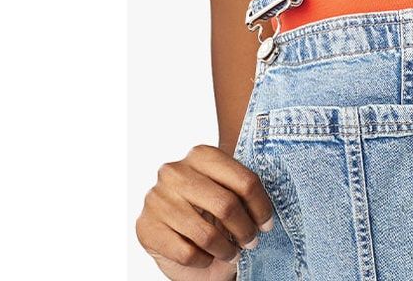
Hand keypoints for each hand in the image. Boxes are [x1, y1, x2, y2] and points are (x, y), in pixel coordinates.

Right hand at [135, 144, 275, 278]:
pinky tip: (206, 256)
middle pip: (227, 205)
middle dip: (245, 230)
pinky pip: (186, 253)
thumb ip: (242, 193)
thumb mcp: (225, 191)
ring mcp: (156, 199)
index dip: (262, 207)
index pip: (245, 180)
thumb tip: (267, 218)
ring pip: (207, 233)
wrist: (173, 234)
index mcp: (201, 153)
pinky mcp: (145, 228)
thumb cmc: (206, 209)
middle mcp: (175, 171)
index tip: (267, 224)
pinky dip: (203, 260)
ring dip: (226, 249)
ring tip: (232, 253)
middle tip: (252, 242)